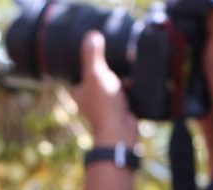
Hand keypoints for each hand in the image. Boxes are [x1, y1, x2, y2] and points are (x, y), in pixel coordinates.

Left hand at [71, 31, 136, 145]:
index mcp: (77, 91)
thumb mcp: (96, 74)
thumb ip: (92, 55)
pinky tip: (135, 81)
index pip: (82, 70)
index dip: (91, 60)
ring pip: (112, 84)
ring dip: (121, 78)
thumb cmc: (104, 105)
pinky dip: (130, 88)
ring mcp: (104, 105)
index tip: (99, 52)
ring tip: (126, 71)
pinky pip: (124, 93)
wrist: (120, 132)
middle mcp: (88, 99)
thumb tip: (90, 35)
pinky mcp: (118, 109)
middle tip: (116, 60)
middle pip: (99, 76)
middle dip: (109, 69)